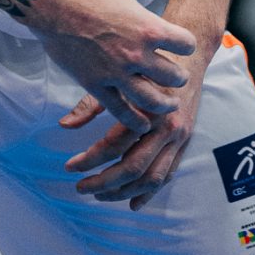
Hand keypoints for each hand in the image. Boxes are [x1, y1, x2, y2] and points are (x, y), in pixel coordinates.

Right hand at [26, 0, 195, 133]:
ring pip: (151, 100)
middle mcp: (137, 54)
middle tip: (177, 79)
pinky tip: (141, 124)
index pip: (185, 44)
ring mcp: (116, 72)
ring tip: (167, 105)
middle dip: (179, 79)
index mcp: (148, 27)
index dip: (186, 45)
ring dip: (163, 105)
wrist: (50, 2)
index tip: (182, 46)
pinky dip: (133, 120)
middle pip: (172, 76)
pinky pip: (120, 110)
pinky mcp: (96, 85)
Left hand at [62, 55, 206, 210]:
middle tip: (81, 188)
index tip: (70, 167)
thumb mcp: (118, 77)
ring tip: (101, 195)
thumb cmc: (147, 61)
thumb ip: (91, 104)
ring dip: (124, 191)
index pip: (113, 146)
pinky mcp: (185, 141)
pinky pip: (168, 173)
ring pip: (151, 177)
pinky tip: (133, 203)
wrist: (189, 51)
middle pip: (132, 167)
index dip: (89, 160)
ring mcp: (179, 137)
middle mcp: (165, 126)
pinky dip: (150, 192)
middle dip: (104, 183)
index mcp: (146, 109)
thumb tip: (65, 125)